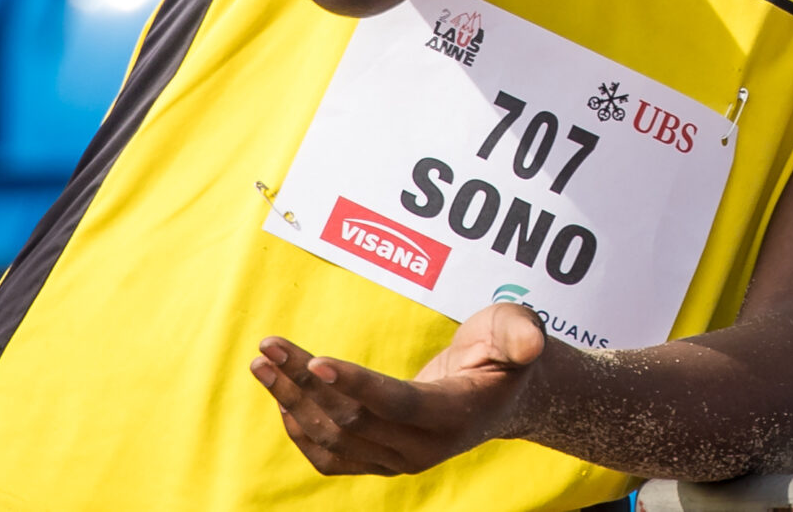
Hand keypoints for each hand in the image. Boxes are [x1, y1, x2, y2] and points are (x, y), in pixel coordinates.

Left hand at [250, 301, 545, 476]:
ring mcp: (398, 461)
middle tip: (270, 347)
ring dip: (291, 400)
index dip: (355, 384)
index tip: (315, 361)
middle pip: (352, 419)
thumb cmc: (507, 353)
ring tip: (263, 361)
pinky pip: (330, 455)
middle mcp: (422, 449)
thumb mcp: (520, 331)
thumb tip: (529, 346)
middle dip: (305, 382)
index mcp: (455, 416)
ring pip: (333, 437)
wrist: (504, 397)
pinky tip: (281, 395)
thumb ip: (522, 334)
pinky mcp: (380, 461)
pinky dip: (300, 428)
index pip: (396, 403)